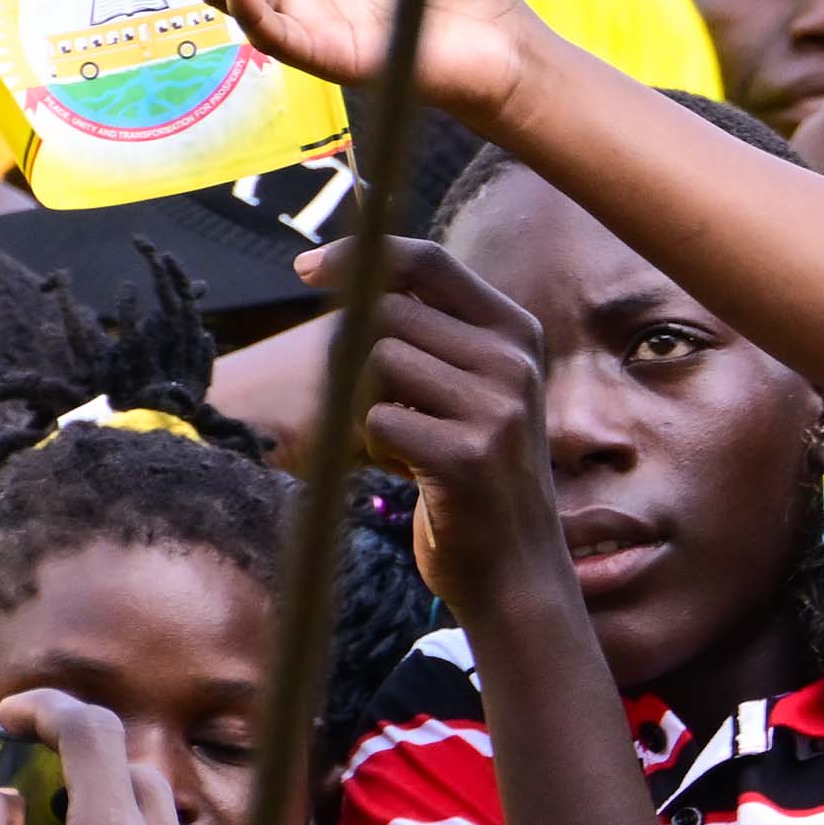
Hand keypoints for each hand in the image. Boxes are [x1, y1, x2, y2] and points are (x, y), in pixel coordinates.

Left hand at [323, 237, 559, 598]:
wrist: (516, 569)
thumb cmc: (474, 472)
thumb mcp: (473, 388)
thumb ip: (431, 332)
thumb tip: (347, 271)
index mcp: (517, 331)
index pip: (428, 262)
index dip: (361, 256)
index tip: (306, 268)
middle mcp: (514, 360)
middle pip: (388, 313)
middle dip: (357, 353)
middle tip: (380, 402)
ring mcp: (497, 407)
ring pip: (378, 363)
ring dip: (369, 404)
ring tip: (408, 441)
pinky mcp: (467, 455)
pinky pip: (377, 420)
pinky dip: (377, 447)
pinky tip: (414, 473)